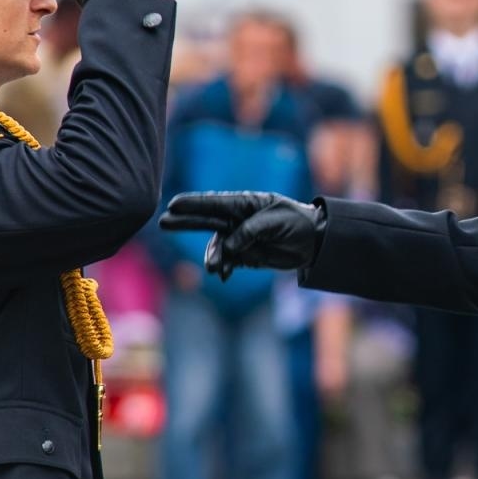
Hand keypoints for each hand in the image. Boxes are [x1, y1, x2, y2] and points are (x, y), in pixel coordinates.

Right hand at [159, 192, 323, 277]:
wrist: (313, 243)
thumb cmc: (296, 222)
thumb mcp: (276, 222)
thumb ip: (251, 231)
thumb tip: (229, 245)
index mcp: (245, 204)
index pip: (215, 203)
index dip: (194, 203)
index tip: (174, 204)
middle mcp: (238, 220)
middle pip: (206, 220)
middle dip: (186, 222)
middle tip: (164, 222)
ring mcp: (239, 238)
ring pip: (217, 247)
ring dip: (213, 256)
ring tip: (214, 267)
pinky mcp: (245, 256)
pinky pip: (228, 262)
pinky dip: (224, 268)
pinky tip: (223, 275)